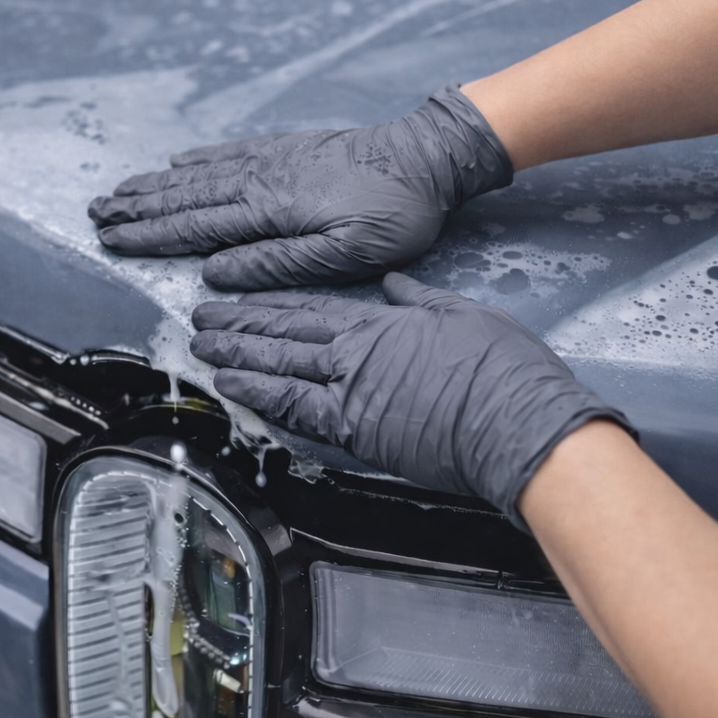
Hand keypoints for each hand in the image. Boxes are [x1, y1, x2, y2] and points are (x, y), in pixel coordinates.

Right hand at [88, 84, 512, 289]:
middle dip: (138, 208)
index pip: (197, 228)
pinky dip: (196, 159)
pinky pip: (229, 152)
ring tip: (118, 191)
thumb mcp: (346, 254)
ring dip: (156, 185)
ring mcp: (271, 160)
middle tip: (95, 214)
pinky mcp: (287, 148)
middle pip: (186, 198)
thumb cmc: (393, 214)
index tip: (112, 240)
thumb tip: (216, 271)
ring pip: (200, 174)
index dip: (150, 236)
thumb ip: (279, 262)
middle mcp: (260, 180)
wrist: (426, 156)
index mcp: (270, 211)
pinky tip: (175, 162)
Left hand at [189, 273, 632, 528]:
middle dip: (237, 327)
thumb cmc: (502, 368)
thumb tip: (393, 284)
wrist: (517, 420)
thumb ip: (419, 299)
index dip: (266, 305)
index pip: (308, 309)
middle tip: (200, 321)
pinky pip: (297, 412)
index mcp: (380, 323)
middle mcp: (356, 354)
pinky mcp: (359, 433)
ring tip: (204, 352)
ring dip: (238, 360)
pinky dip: (263, 399)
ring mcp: (353, 394)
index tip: (237, 299)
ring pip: (280, 370)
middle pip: (283, 336)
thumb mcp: (461, 312)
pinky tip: (237, 392)